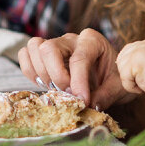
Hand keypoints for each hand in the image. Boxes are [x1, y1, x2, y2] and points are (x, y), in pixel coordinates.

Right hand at [17, 28, 133, 110]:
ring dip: (40, 72)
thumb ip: (105, 96)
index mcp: (92, 41)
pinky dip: (30, 71)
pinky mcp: (43, 53)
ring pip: (34, 47)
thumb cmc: (115, 78)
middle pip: (49, 48)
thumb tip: (87, 106)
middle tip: (67, 94)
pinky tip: (45, 84)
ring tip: (55, 89)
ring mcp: (55, 44)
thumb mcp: (119, 87)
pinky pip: (25, 54)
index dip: (78, 82)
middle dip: (55, 76)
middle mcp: (71, 39)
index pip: (79, 59)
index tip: (82, 101)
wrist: (110, 75)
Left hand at [116, 39, 144, 98]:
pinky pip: (124, 78)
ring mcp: (139, 51)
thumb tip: (128, 67)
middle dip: (128, 73)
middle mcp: (143, 44)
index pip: (129, 51)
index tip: (142, 77)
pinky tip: (142, 88)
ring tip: (144, 85)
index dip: (130, 67)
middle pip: (121, 59)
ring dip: (130, 81)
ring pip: (121, 68)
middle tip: (142, 82)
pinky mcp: (135, 61)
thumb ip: (144, 61)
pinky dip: (131, 87)